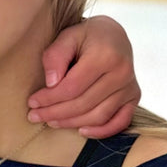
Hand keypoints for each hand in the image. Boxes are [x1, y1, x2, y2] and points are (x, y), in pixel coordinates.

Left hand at [28, 15, 139, 138]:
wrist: (113, 35)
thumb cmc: (86, 36)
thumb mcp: (67, 36)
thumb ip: (55, 56)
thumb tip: (51, 84)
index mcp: (105, 56)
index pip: (71, 87)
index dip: (49, 98)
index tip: (32, 102)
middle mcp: (122, 73)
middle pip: (83, 104)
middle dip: (55, 113)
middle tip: (34, 116)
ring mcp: (130, 87)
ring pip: (98, 116)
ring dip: (71, 123)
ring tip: (50, 121)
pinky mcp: (134, 96)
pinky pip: (120, 121)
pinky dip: (101, 131)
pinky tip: (81, 131)